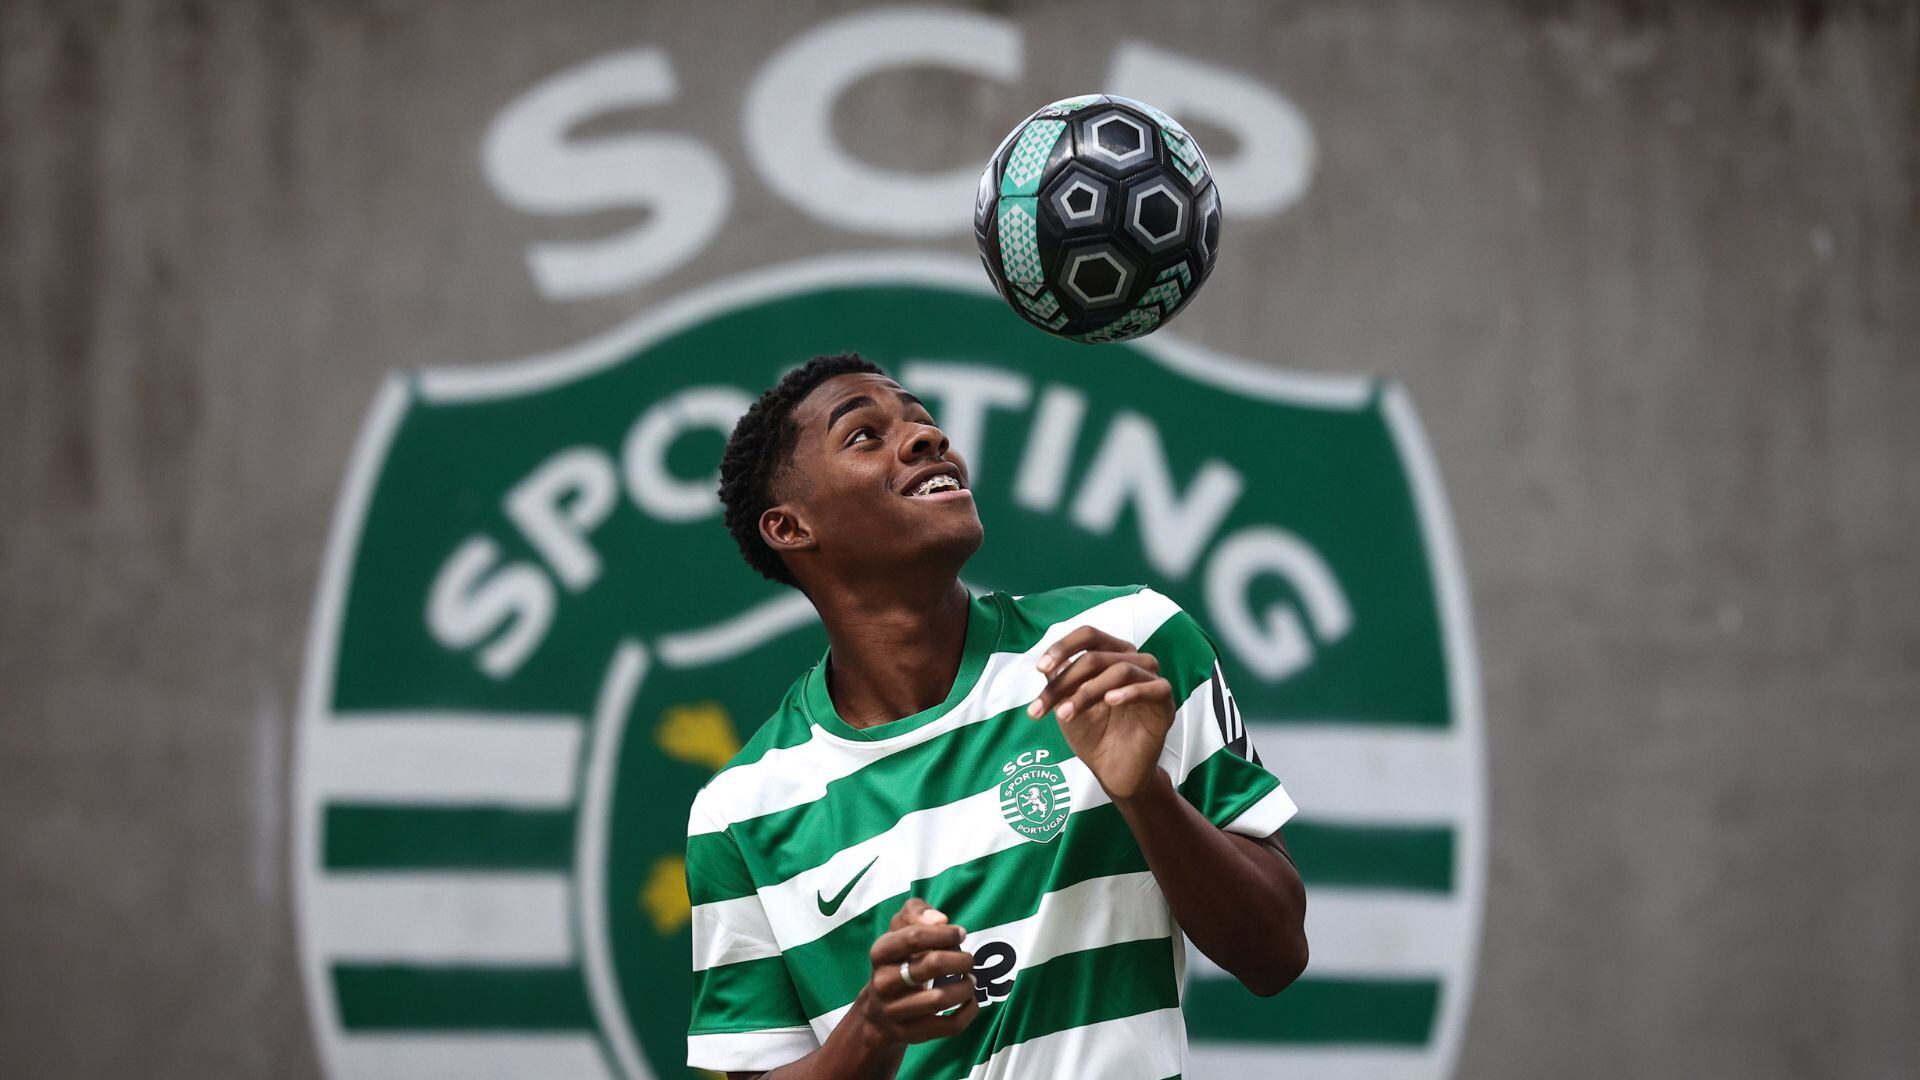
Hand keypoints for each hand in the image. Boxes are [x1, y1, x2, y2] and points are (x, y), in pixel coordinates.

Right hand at [855, 898, 978, 1047]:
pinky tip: (971, 1001)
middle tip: (969, 960)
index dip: (944, 933)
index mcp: (880, 952)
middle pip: (932, 966)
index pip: (913, 937)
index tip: (960, 934)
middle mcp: (883, 982)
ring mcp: (894, 1011)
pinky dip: (968, 1012)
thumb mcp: (900, 929)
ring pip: (940, 1000)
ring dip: (965, 987)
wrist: (878, 1012)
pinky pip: (948, 1026)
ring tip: (970, 980)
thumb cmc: (899, 960)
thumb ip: (917, 911)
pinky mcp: (911, 1034)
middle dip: (960, 960)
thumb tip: (940, 919)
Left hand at [1027, 626, 1173, 801]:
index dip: (1063, 647)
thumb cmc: (1093, 734)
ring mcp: (1151, 680)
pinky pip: (1154, 688)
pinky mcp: (1165, 702)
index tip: (1040, 668)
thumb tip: (1047, 664)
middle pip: (1096, 655)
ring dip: (1087, 691)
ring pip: (1120, 669)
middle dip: (1065, 681)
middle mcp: (1133, 660)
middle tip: (1043, 708)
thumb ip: (1059, 683)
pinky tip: (1110, 701)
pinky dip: (1130, 692)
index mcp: (1111, 654)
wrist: (1113, 771)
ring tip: (1065, 714)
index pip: (1088, 636)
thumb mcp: (1066, 706)